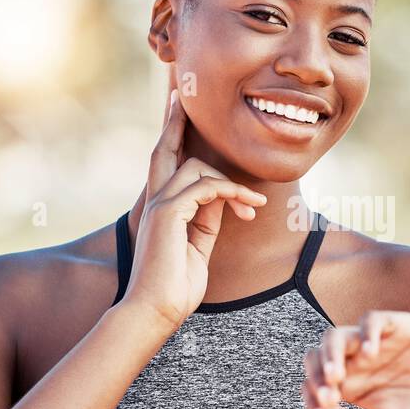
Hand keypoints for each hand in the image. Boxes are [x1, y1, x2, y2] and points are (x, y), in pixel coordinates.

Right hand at [121, 90, 266, 329]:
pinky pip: (207, 188)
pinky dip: (233, 193)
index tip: (178, 111)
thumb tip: (223, 197)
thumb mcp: (198, 247)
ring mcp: (159, 205)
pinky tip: (249, 207)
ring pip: (196, 168)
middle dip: (175, 122)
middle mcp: (155, 202)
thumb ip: (206, 218)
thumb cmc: (176, 287)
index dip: (171, 136)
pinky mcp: (168, 214)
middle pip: (165, 150)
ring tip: (253, 205)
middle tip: (181, 97)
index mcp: (160, 209)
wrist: (155, 312)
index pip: (165, 164)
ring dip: (232, 183)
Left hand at [301, 310, 409, 408]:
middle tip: (329, 396)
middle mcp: (359, 364)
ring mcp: (376, 343)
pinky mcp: (398, 327)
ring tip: (337, 375)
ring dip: (330, 355)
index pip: (316, 385)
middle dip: (316, 377)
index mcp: (353, 388)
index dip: (312, 400)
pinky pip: (371, 320)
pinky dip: (365, 333)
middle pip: (318, 358)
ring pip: (336, 336)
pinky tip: (369, 354)